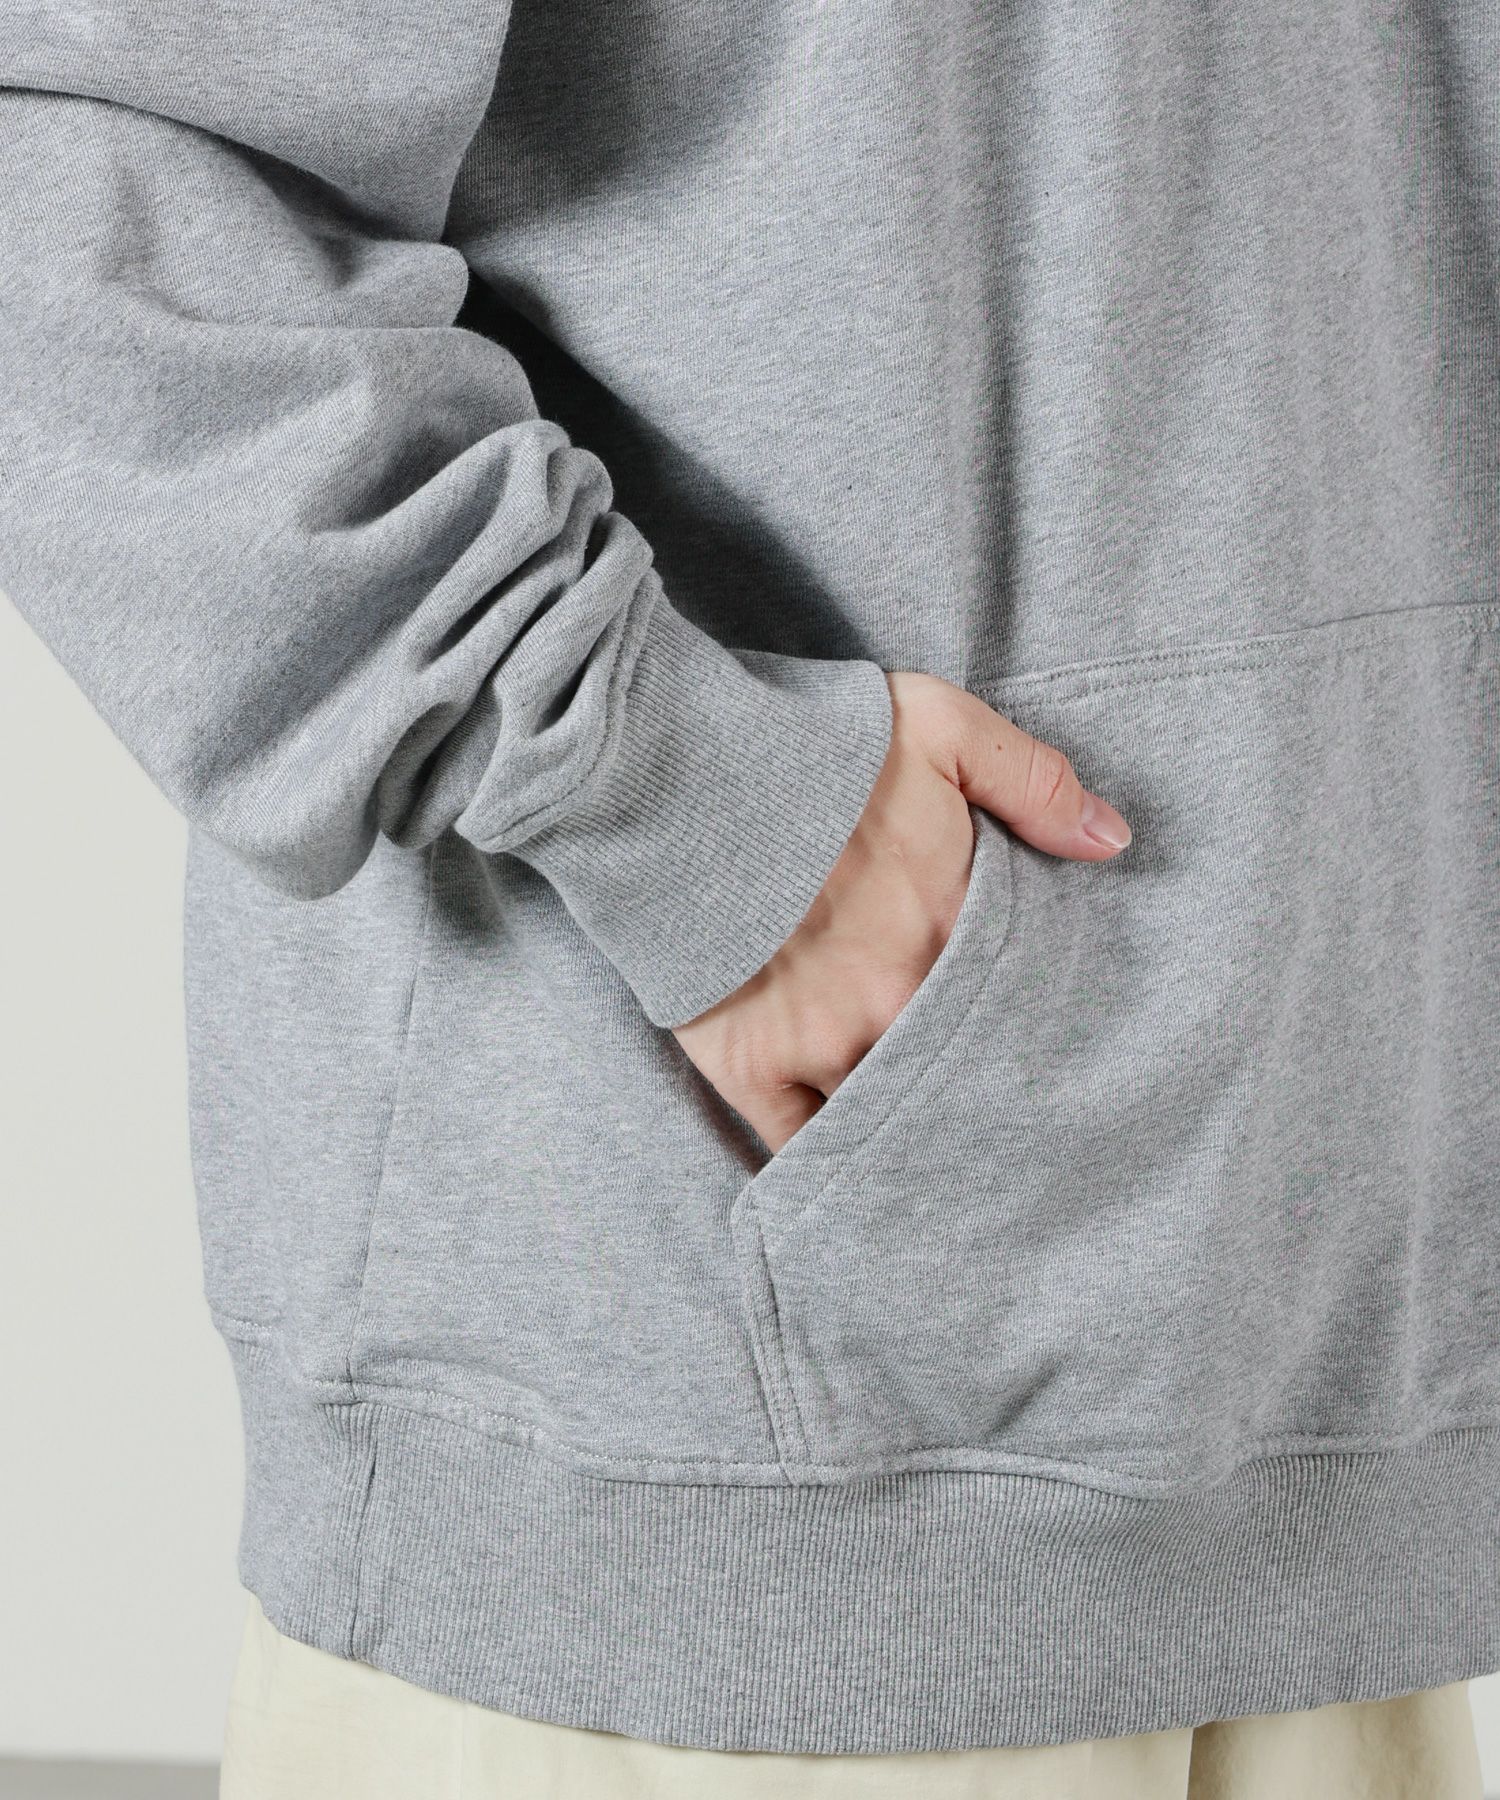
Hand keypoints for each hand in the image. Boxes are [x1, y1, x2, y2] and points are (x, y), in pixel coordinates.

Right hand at [671, 670, 1132, 1154]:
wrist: (673, 771)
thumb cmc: (808, 747)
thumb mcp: (939, 726)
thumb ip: (1034, 781)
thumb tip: (1113, 843)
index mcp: (955, 928)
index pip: (1021, 1007)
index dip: (1033, 1030)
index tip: (1047, 1046)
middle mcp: (900, 1002)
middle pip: (962, 1076)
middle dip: (980, 1094)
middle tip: (1008, 1126)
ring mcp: (825, 1044)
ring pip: (890, 1119)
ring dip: (910, 1133)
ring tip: (935, 1163)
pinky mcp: (750, 1067)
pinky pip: (797, 1146)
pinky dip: (825, 1166)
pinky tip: (849, 1185)